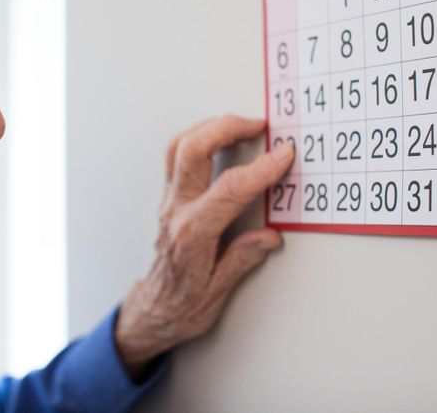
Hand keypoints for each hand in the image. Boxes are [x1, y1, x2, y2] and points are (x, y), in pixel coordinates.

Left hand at [115, 115, 294, 377]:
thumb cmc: (182, 306)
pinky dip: (199, 139)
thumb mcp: (217, 293)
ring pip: (179, 147)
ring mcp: (168, 201)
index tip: (283, 156)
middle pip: (192, 151)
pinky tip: (219, 139)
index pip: (228, 190)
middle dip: (226, 128)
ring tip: (241, 125)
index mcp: (192, 234)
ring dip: (210, 128)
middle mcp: (176, 210)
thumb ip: (242, 260)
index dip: (260, 169)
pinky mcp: (168, 199)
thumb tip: (268, 236)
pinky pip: (177, 156)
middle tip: (259, 125)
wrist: (153, 312)